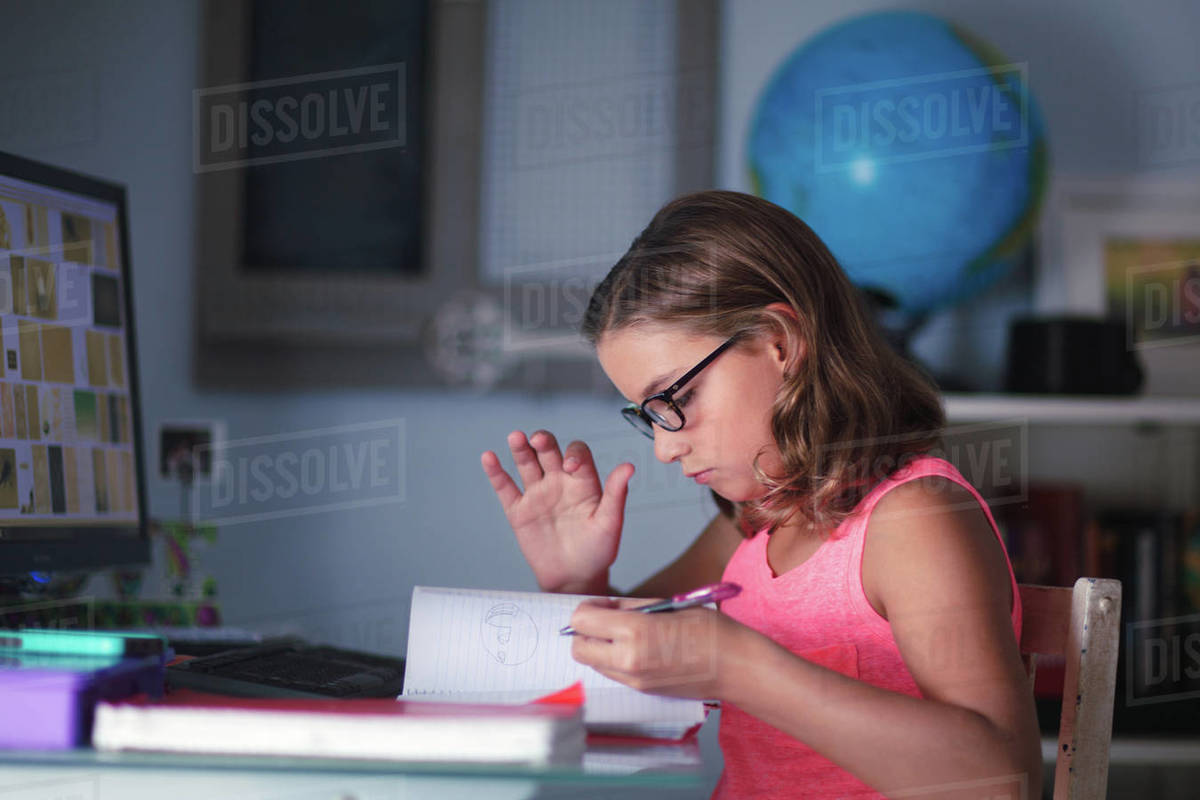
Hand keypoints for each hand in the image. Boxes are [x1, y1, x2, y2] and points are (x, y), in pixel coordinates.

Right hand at [481, 430, 633, 593]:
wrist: (575, 579)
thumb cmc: (598, 551)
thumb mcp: (610, 523)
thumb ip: (616, 494)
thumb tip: (629, 466)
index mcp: (583, 482)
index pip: (577, 454)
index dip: (574, 454)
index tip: (570, 466)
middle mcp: (559, 482)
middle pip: (549, 451)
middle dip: (544, 442)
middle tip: (538, 439)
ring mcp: (538, 494)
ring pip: (527, 464)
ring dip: (520, 449)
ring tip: (516, 437)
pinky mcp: (519, 511)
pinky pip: (505, 487)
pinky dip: (496, 472)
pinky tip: (489, 457)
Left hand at [566, 598, 742, 699]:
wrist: (735, 668)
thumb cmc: (711, 632)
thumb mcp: (668, 605)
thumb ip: (631, 607)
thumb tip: (606, 607)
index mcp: (634, 632)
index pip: (581, 620)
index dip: (588, 608)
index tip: (602, 604)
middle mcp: (627, 659)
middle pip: (578, 647)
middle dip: (585, 631)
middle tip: (606, 619)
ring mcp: (633, 679)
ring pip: (592, 663)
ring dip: (598, 647)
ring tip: (624, 634)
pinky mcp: (641, 690)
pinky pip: (612, 673)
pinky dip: (613, 659)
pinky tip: (636, 648)